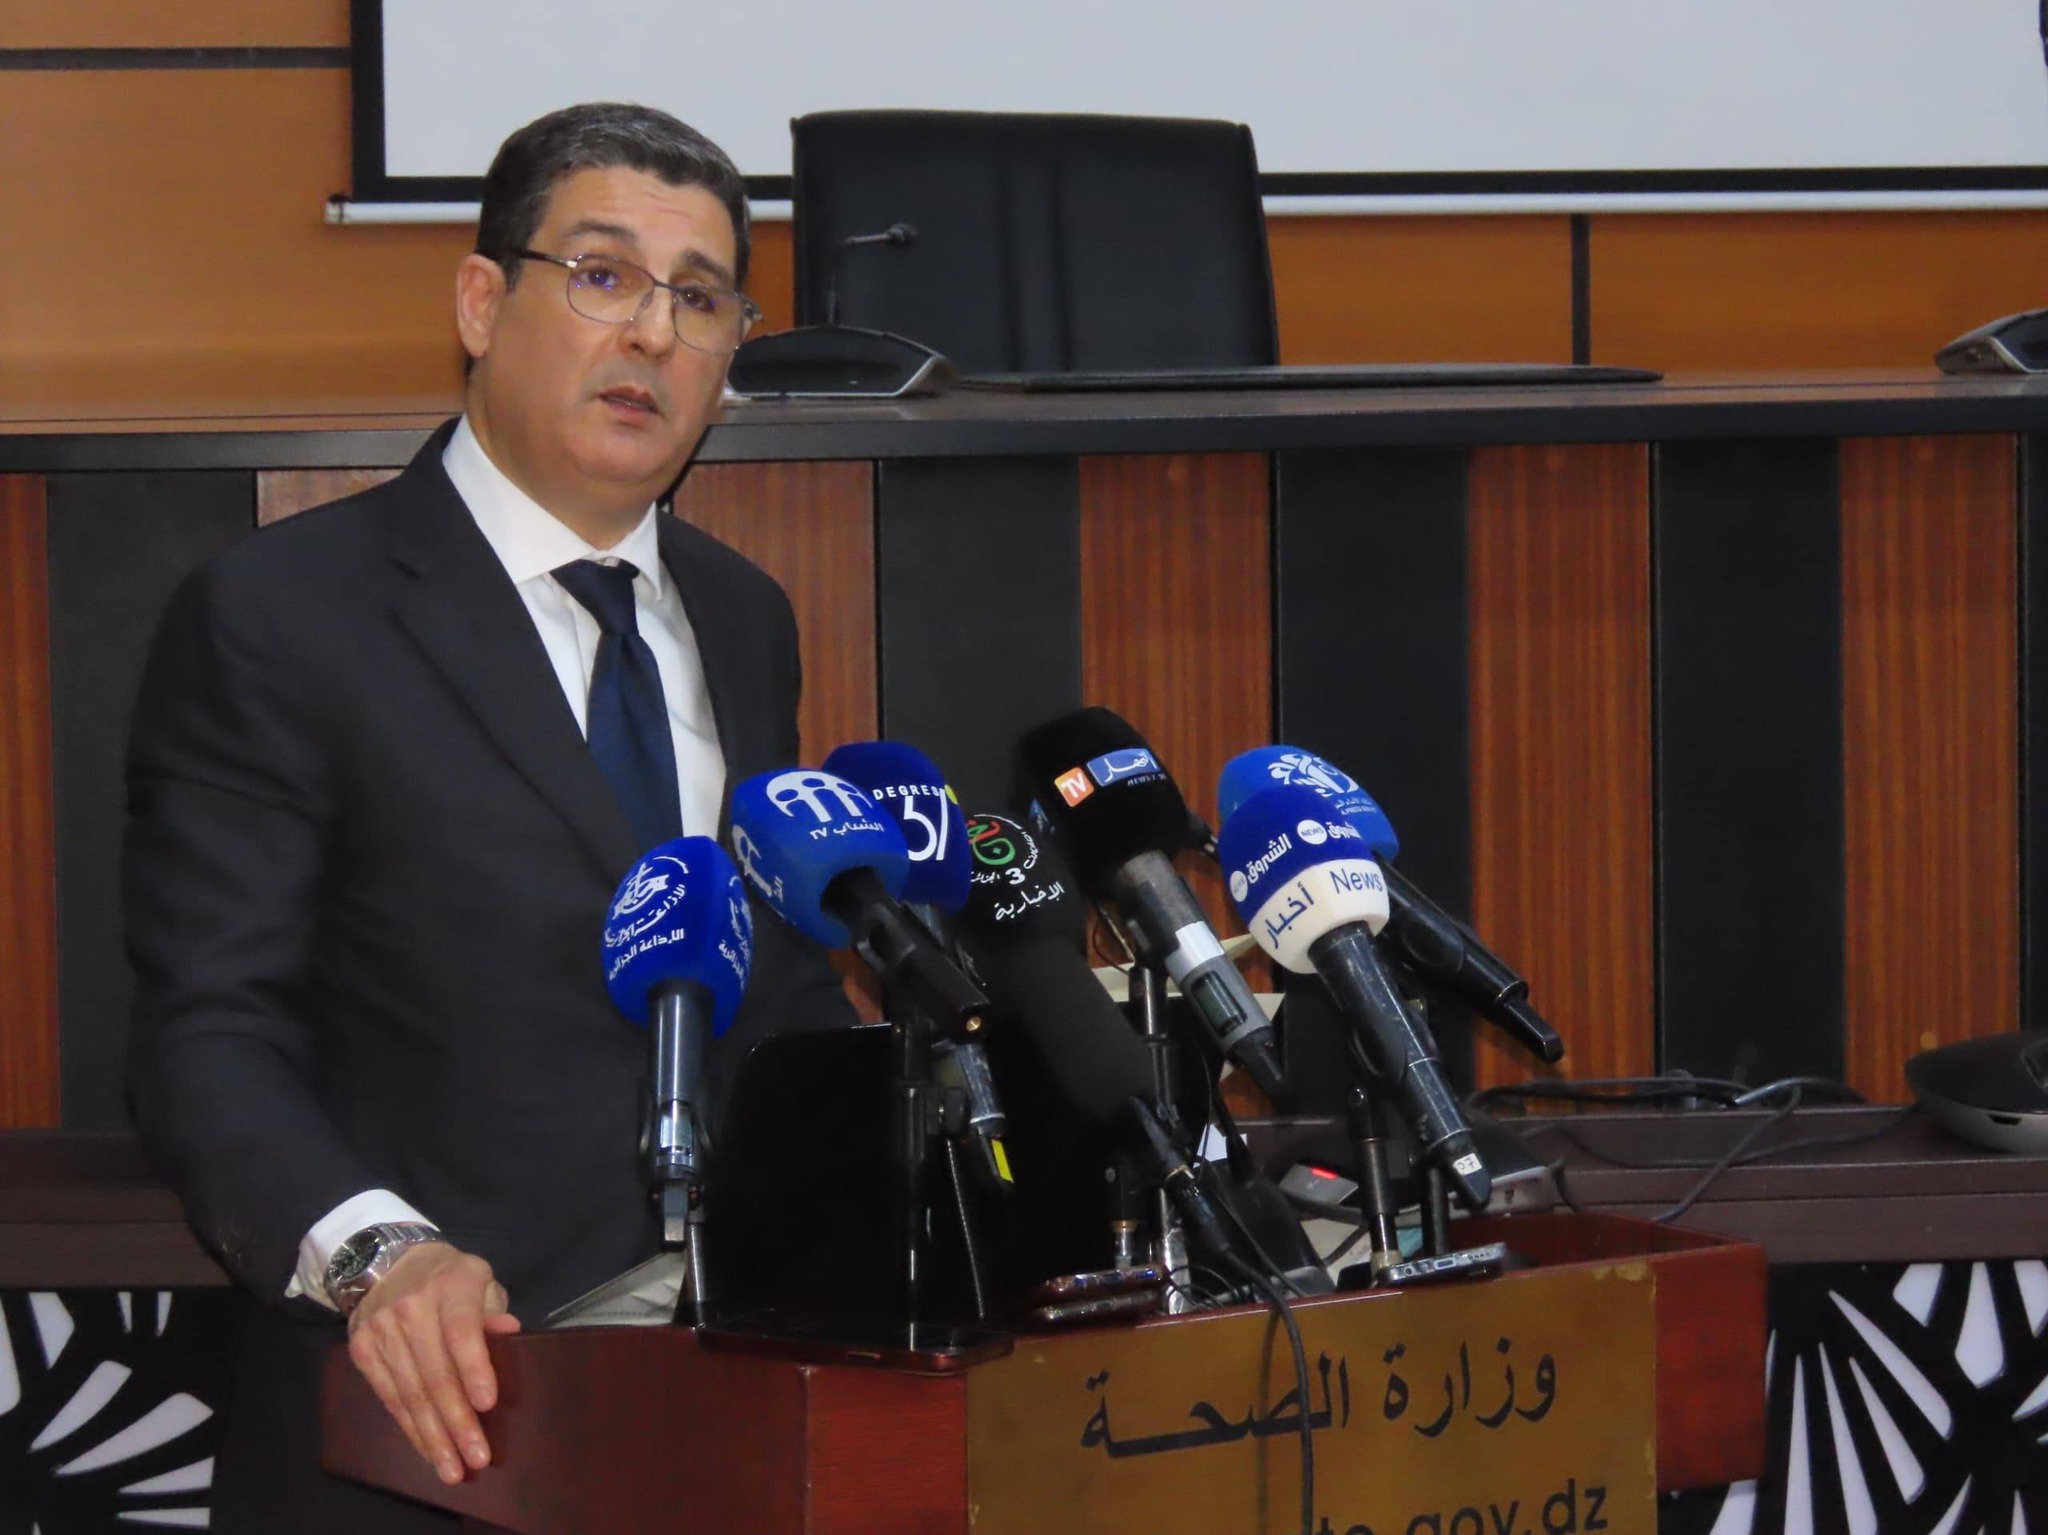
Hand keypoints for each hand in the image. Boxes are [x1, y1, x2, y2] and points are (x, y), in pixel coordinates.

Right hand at [345, 1242, 522, 1484]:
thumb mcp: (480, 1280)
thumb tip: (510, 1332)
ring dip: (433, 1437)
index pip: (460, 1330)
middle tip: (477, 1458)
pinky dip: (410, 1429)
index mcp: (449, 1284)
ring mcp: (380, 1331)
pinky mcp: (361, 1352)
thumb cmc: (449, 1277)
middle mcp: (410, 1308)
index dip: (474, 1368)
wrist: (386, 1263)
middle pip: (434, 1373)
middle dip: (457, 1421)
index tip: (487, 1404)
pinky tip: (428, 1451)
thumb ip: (492, 1309)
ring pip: (410, 1394)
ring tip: (453, 1469)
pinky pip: (389, 1399)